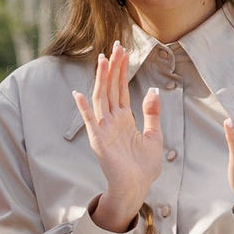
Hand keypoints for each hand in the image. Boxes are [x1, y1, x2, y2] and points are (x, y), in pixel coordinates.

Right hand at [72, 43, 165, 232]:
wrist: (137, 188)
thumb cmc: (144, 166)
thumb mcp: (155, 136)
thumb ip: (152, 114)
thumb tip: (153, 91)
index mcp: (124, 118)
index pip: (121, 88)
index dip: (121, 70)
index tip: (121, 50)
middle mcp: (112, 120)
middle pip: (110, 88)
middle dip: (112, 67)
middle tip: (115, 46)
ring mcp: (104, 129)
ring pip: (101, 98)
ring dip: (101, 79)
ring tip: (103, 60)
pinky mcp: (99, 141)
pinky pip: (90, 122)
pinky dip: (84, 109)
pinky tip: (78, 94)